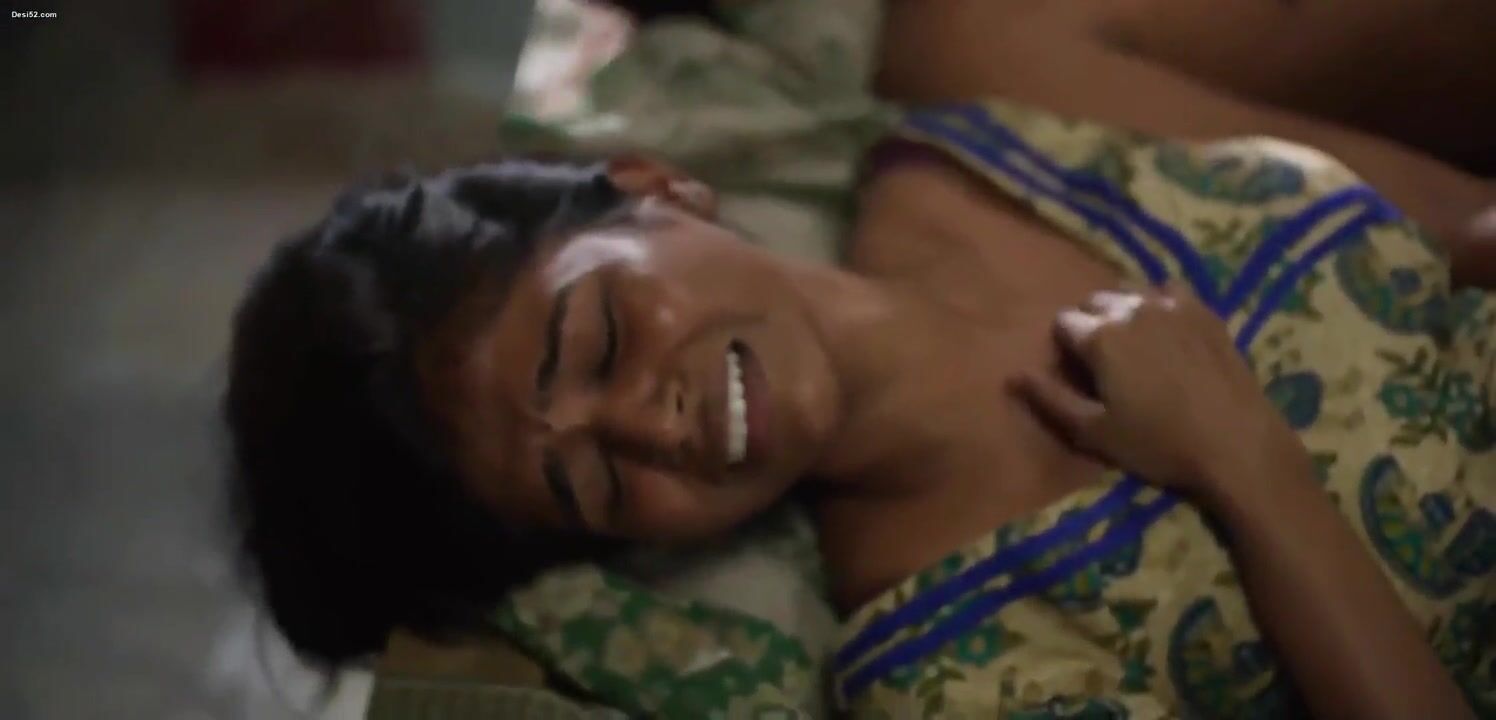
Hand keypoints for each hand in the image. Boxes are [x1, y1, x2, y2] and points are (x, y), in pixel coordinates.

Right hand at [1014, 281, 1306, 495]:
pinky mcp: (1205, 311)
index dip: (1064, 345)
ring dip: (1123, 310)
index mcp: (1100, 336)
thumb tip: (1012, 375)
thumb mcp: (1095, 433)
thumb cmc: (1159, 443)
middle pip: (1096, 301)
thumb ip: (1049, 400)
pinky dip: (1160, 303)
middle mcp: (1132, 308)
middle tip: (1104, 361)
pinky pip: (1170, 291)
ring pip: (1131, 292)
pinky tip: (1167, 329)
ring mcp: (1173, 305)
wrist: (1237, 443)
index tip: (1076, 371)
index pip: (1064, 322)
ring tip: (1135, 344)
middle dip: (1091, 322)